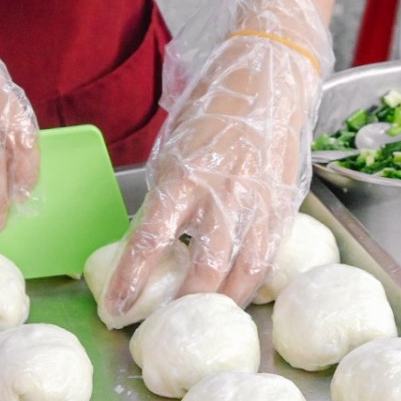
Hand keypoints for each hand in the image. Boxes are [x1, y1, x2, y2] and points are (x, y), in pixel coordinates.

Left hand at [104, 0, 332, 311]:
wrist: (270, 75)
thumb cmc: (213, 108)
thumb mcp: (174, 149)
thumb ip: (167, 196)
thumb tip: (153, 242)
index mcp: (183, 176)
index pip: (150, 242)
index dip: (131, 281)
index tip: (116, 308)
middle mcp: (222, 195)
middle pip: (201, 271)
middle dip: (178, 305)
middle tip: (158, 326)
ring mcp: (258, 203)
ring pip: (241, 274)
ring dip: (217, 304)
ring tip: (198, 321)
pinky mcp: (284, 206)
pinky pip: (267, 259)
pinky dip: (249, 284)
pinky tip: (235, 297)